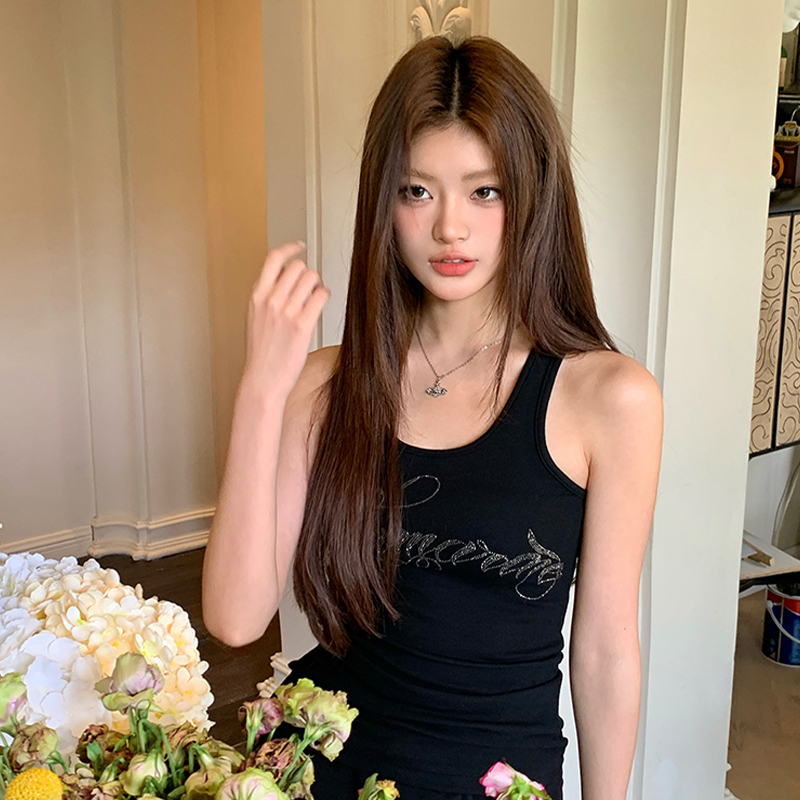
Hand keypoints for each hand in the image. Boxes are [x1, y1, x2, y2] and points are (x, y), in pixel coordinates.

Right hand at [242, 241, 330, 397]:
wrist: (263, 380)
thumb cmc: (262, 353)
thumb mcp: (255, 318)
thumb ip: (267, 295)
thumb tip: (287, 275)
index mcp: (257, 296)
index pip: (273, 259)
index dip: (290, 248)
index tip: (300, 246)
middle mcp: (270, 301)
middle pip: (298, 268)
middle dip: (308, 274)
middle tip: (309, 288)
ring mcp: (286, 312)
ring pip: (312, 278)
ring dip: (318, 285)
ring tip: (315, 298)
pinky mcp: (302, 325)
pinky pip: (321, 296)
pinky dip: (324, 296)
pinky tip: (320, 305)